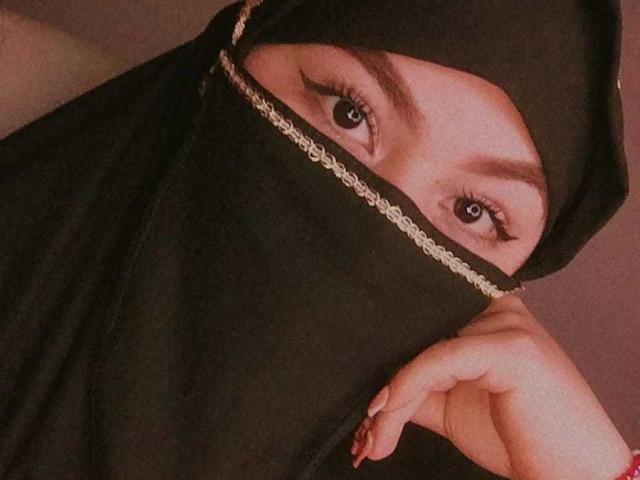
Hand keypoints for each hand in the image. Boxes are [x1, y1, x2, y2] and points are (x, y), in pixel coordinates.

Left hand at [351, 295, 631, 478]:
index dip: (383, 337)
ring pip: (422, 348)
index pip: (422, 308)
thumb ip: (415, 387)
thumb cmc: (517, 434)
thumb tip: (369, 393)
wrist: (570, 471)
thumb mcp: (450, 405)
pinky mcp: (511, 347)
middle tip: (359, 419)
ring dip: (388, 397)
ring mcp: (506, 322)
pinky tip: (382, 418)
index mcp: (484, 310)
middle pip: (417, 325)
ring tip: (370, 438)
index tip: (353, 378)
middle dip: (380, 370)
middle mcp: (495, 305)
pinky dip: (405, 389)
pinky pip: (439, 361)